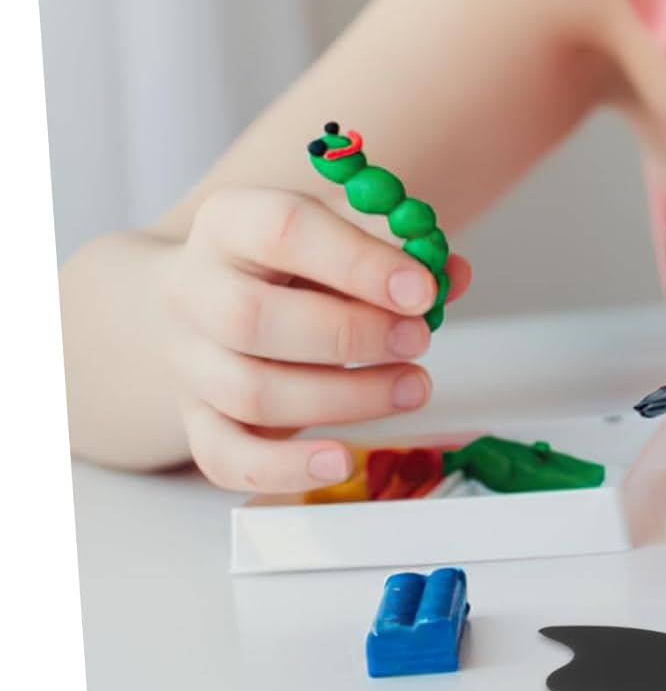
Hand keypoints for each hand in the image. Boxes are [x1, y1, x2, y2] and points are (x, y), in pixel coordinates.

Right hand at [161, 186, 471, 493]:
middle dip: (350, 335)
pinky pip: (226, 456)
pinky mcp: (196, 418)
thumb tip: (453, 274)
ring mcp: (188, 359)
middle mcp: (195, 288)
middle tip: (419, 339)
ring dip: (345, 398)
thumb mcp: (343, 235)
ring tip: (413, 387)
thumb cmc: (294, 262)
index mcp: (231, 222)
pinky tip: (342, 460)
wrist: (213, 297)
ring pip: (250, 392)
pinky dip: (285, 468)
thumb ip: (400, 253)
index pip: (283, 231)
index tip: (422, 289)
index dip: (358, 263)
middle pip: (252, 318)